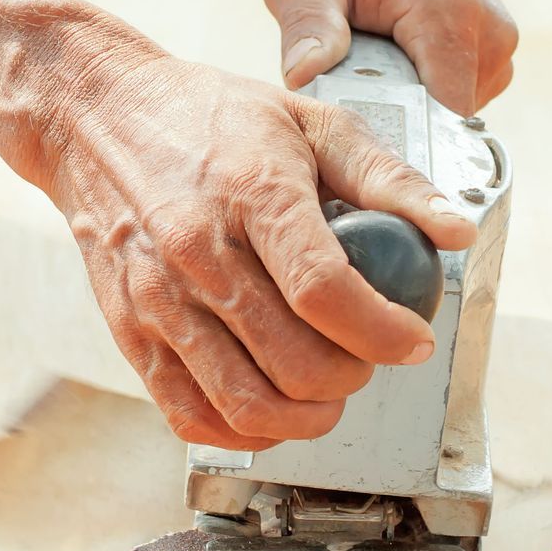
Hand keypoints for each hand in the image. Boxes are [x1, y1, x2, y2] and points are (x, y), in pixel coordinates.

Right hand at [48, 41, 476, 449]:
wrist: (95, 118)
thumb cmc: (210, 117)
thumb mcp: (311, 121)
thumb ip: (390, 179)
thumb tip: (456, 229)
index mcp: (253, 193)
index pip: (325, 291)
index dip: (382, 332)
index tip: (412, 339)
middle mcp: (199, 252)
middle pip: (293, 361)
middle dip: (353, 378)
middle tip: (369, 359)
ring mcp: (158, 299)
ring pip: (245, 403)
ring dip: (306, 418)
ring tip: (328, 393)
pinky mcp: (129, 330)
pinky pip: (189, 414)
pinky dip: (241, 432)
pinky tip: (272, 409)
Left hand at [265, 0, 517, 115]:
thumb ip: (306, 26)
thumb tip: (303, 77)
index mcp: (448, 15)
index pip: (442, 118)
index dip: (402, 138)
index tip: (366, 138)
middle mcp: (490, 31)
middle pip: (445, 122)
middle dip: (399, 116)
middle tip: (358, 79)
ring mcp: (501, 40)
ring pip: (455, 114)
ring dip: (415, 102)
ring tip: (380, 61)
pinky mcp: (500, 47)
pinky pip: (464, 95)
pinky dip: (430, 88)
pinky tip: (402, 58)